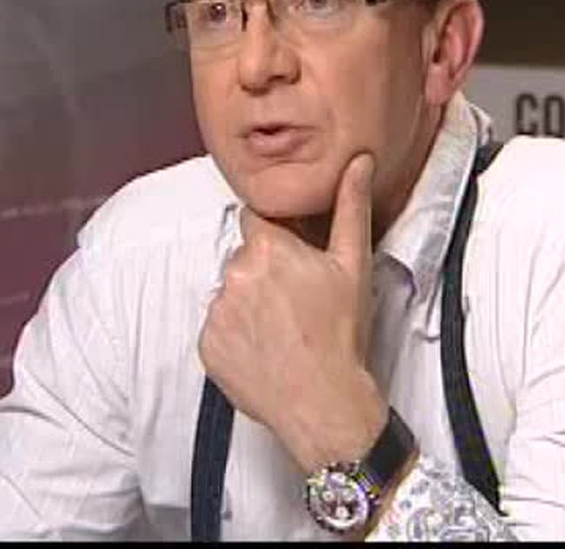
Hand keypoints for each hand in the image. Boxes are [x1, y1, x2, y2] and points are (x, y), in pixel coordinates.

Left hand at [198, 152, 387, 472]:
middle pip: (245, 258)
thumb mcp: (353, 265)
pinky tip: (264, 348)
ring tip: (282, 328)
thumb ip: (350, 205)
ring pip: (231, 293)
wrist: (324, 402)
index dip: (277, 237)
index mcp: (267, 247)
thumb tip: (358, 162)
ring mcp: (217, 310)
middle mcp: (234, 273)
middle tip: (295, 300)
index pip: (258, 220)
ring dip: (249, 303)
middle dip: (265, 272)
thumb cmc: (341, 335)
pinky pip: (217, 328)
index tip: (291, 257)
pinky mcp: (206, 344)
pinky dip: (235, 335)